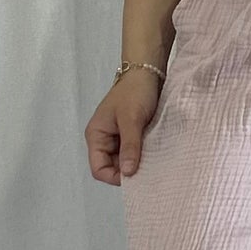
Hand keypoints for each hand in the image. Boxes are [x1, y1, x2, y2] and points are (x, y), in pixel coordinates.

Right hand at [85, 68, 161, 183]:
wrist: (148, 73)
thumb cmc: (135, 91)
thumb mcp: (131, 119)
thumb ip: (129, 146)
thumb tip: (128, 173)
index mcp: (96, 135)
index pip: (98, 169)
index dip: (114, 177)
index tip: (135, 175)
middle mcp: (104, 139)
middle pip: (112, 168)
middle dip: (128, 171)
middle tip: (147, 169)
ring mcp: (118, 138)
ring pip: (124, 161)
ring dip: (137, 162)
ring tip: (152, 160)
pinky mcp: (131, 135)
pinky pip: (134, 153)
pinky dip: (143, 155)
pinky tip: (154, 153)